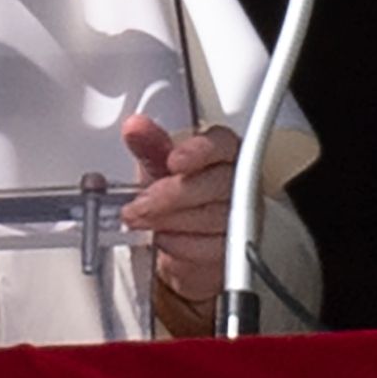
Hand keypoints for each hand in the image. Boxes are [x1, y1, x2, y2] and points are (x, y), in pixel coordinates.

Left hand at [119, 114, 242, 338]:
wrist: (180, 242)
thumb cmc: (176, 198)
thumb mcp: (159, 168)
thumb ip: (149, 146)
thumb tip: (135, 127)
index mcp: (223, 154)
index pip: (222, 144)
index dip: (199, 151)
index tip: (173, 160)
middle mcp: (238, 183)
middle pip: (218, 183)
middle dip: (172, 194)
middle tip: (139, 203)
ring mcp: (241, 217)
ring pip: (214, 216)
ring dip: (170, 220)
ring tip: (142, 220)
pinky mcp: (233, 249)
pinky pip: (212, 247)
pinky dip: (181, 244)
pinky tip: (163, 238)